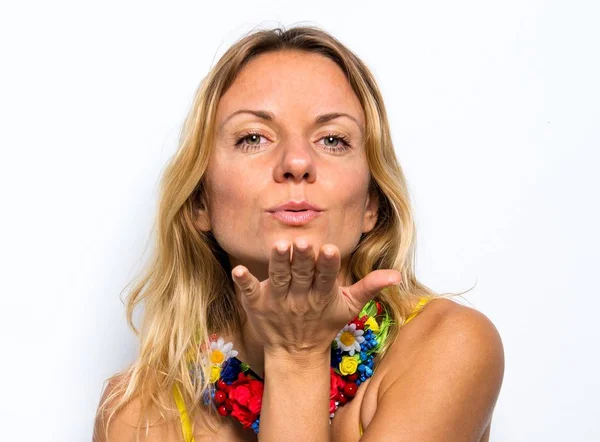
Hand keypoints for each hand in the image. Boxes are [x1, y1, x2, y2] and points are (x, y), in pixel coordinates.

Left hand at [231, 237, 401, 356]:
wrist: (296, 352)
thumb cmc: (324, 322)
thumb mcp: (349, 306)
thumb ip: (370, 287)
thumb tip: (397, 275)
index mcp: (322, 294)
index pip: (326, 277)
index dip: (328, 264)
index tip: (329, 249)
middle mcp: (300, 296)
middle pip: (302, 275)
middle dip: (303, 259)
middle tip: (304, 242)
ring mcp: (278, 300)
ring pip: (278, 279)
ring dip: (278, 263)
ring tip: (279, 246)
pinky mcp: (258, 303)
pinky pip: (249, 292)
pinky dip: (244, 282)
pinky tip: (238, 270)